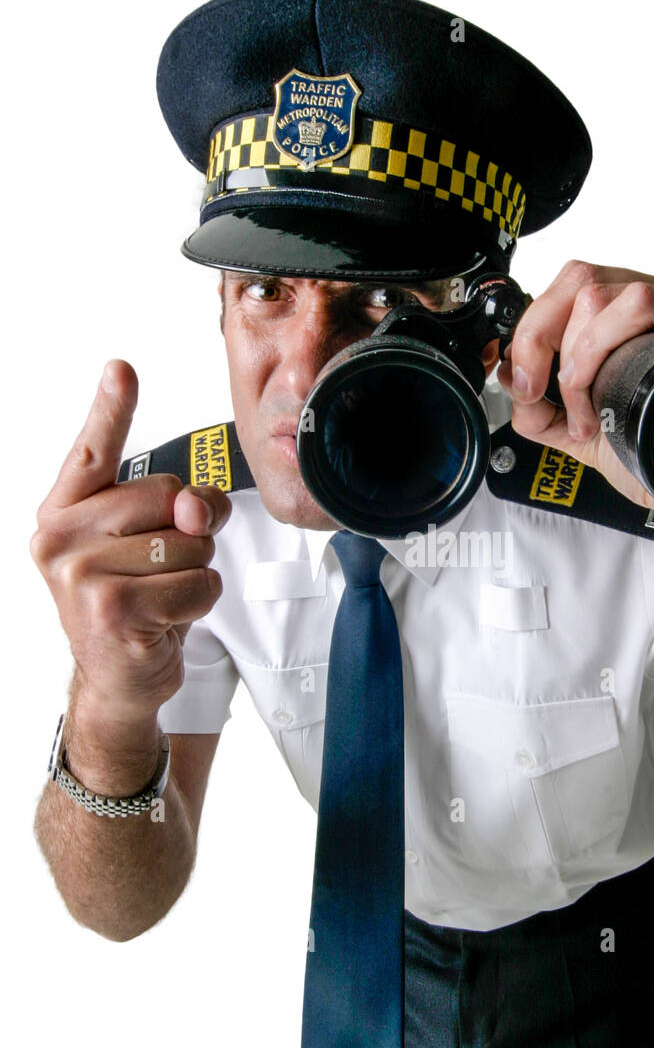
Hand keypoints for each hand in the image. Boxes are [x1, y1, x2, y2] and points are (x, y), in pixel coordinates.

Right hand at [30, 359, 231, 717]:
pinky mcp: (113, 609)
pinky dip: (198, 603)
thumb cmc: (136, 602)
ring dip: (194, 573)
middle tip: (161, 569)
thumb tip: (199, 504)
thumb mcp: (153, 544)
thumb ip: (176, 508)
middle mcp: (60, 538)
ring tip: (159, 598)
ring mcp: (81, 574)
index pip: (93, 450)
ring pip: (190, 543)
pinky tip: (165, 619)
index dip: (110, 408)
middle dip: (190, 531)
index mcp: (63, 511)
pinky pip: (198, 584)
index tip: (121, 369)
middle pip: (171, 495)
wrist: (119, 678)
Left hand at [497, 260, 653, 514]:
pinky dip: (598, 349)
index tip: (521, 378)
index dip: (533, 325)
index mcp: (641, 321)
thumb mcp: (589, 436)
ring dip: (572, 355)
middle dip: (537, 335)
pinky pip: (641, 303)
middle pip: (579, 278)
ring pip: (601, 290)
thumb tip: (509, 377)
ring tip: (583, 409)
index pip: (574, 288)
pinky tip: (597, 396)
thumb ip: (544, 410)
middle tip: (534, 388)